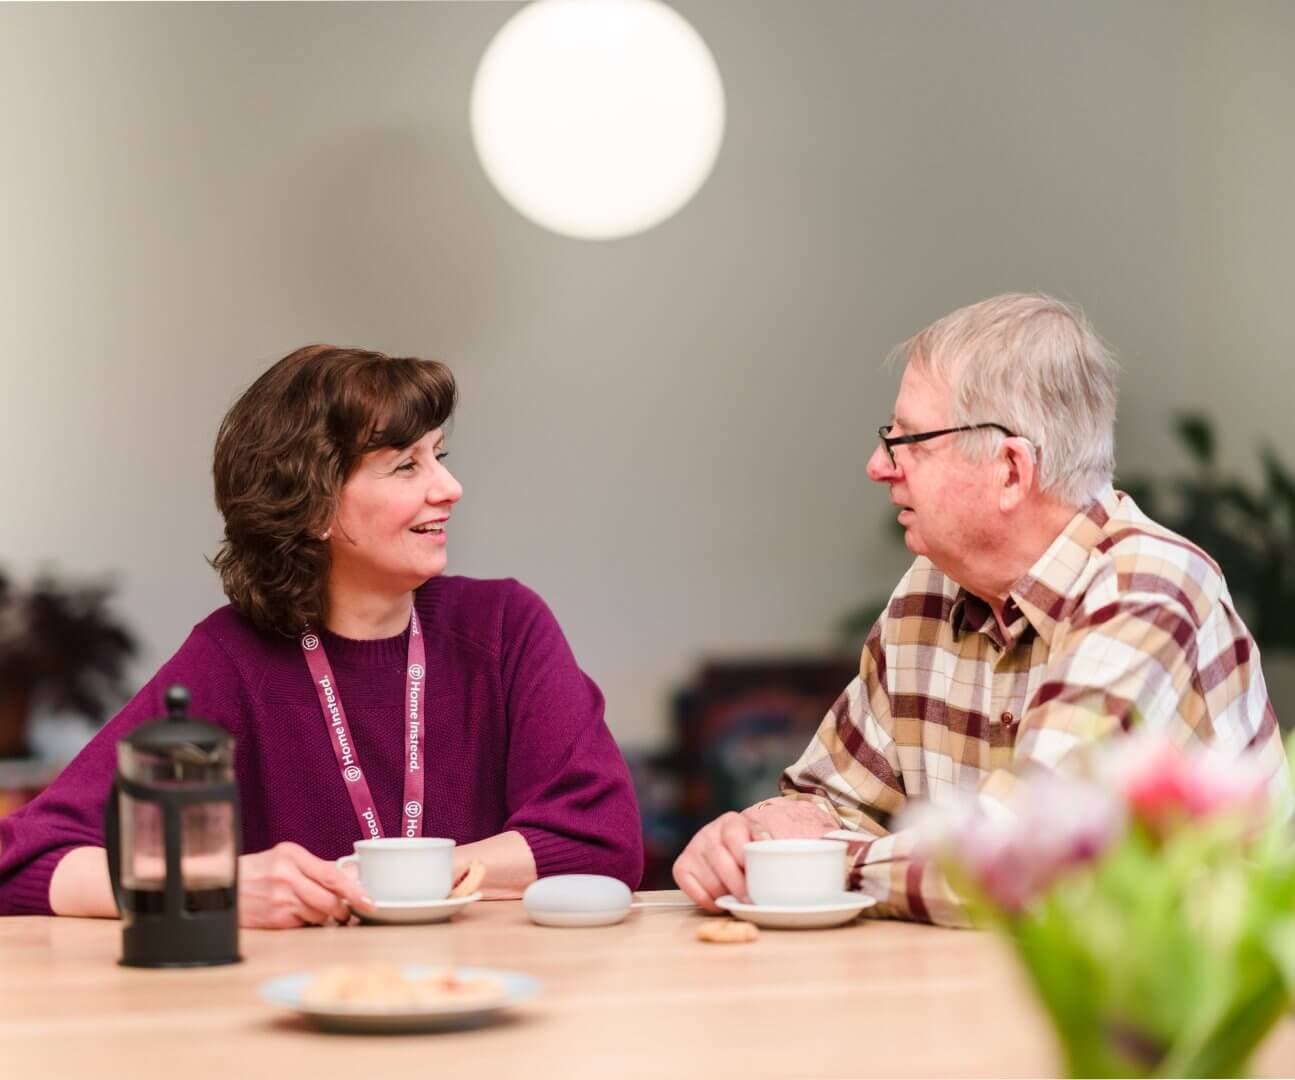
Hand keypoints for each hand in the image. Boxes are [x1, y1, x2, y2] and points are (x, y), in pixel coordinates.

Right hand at [237, 842, 373, 928]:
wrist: (220, 886)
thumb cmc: (256, 872)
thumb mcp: (284, 858)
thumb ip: (317, 866)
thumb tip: (352, 873)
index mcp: (292, 856)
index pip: (332, 875)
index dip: (354, 890)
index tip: (369, 900)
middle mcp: (287, 876)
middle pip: (330, 899)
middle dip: (345, 909)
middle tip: (351, 912)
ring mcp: (280, 900)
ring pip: (320, 914)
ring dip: (328, 917)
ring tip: (325, 912)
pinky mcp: (275, 920)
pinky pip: (304, 924)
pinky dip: (309, 922)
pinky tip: (302, 916)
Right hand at [672, 799, 839, 912]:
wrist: (738, 848)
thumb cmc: (764, 851)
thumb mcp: (779, 844)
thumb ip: (800, 845)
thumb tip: (836, 851)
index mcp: (735, 822)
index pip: (737, 837)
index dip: (744, 858)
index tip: (755, 876)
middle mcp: (712, 831)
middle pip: (720, 857)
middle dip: (736, 882)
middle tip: (751, 900)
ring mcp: (696, 846)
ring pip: (704, 872)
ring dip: (721, 891)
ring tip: (738, 902)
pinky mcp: (684, 863)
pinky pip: (686, 880)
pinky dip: (701, 895)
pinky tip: (718, 902)